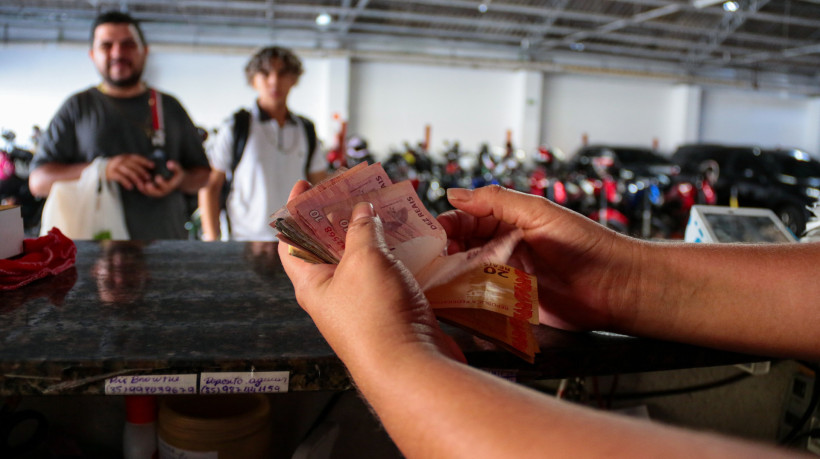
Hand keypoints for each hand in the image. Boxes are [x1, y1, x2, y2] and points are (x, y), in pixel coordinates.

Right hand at [105, 154, 152, 190]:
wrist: (101, 169)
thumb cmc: (118, 167)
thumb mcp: (125, 162)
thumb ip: (134, 164)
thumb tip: (149, 169)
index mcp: (126, 157)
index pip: (137, 158)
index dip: (145, 161)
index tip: (153, 166)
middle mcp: (121, 160)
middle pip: (134, 166)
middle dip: (142, 172)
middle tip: (148, 178)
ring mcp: (116, 166)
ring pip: (128, 172)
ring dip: (136, 179)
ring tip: (141, 185)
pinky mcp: (111, 173)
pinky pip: (120, 178)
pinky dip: (126, 182)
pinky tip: (131, 187)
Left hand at [137, 160, 184, 197]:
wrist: (176, 180)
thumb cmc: (177, 173)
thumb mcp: (178, 169)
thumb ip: (175, 166)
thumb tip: (169, 163)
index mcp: (170, 186)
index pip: (166, 186)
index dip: (162, 182)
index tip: (158, 177)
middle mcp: (163, 191)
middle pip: (157, 192)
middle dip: (151, 189)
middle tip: (147, 184)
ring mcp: (157, 192)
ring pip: (149, 193)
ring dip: (144, 189)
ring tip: (139, 183)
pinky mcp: (152, 191)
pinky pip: (145, 191)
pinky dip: (141, 187)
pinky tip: (137, 182)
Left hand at [279, 181, 464, 368]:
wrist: (410, 367)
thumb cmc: (376, 315)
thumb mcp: (363, 259)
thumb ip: (361, 229)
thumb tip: (360, 210)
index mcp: (311, 283)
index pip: (290, 241)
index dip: (294, 211)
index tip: (304, 185)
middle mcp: (332, 294)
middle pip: (329, 247)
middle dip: (342, 216)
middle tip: (356, 189)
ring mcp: (362, 303)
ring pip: (363, 260)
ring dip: (374, 233)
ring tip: (387, 205)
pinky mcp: (390, 309)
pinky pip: (389, 274)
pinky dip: (397, 253)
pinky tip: (411, 237)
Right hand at [438, 186, 638, 331]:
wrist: (616, 288)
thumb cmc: (585, 245)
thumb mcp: (538, 213)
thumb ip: (496, 201)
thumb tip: (455, 193)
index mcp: (509, 220)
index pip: (467, 218)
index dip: (447, 223)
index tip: (428, 233)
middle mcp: (504, 247)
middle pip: (461, 246)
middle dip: (443, 250)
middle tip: (427, 259)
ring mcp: (506, 276)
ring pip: (466, 273)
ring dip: (451, 274)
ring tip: (435, 279)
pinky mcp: (511, 304)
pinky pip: (481, 299)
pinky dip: (465, 298)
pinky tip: (452, 298)